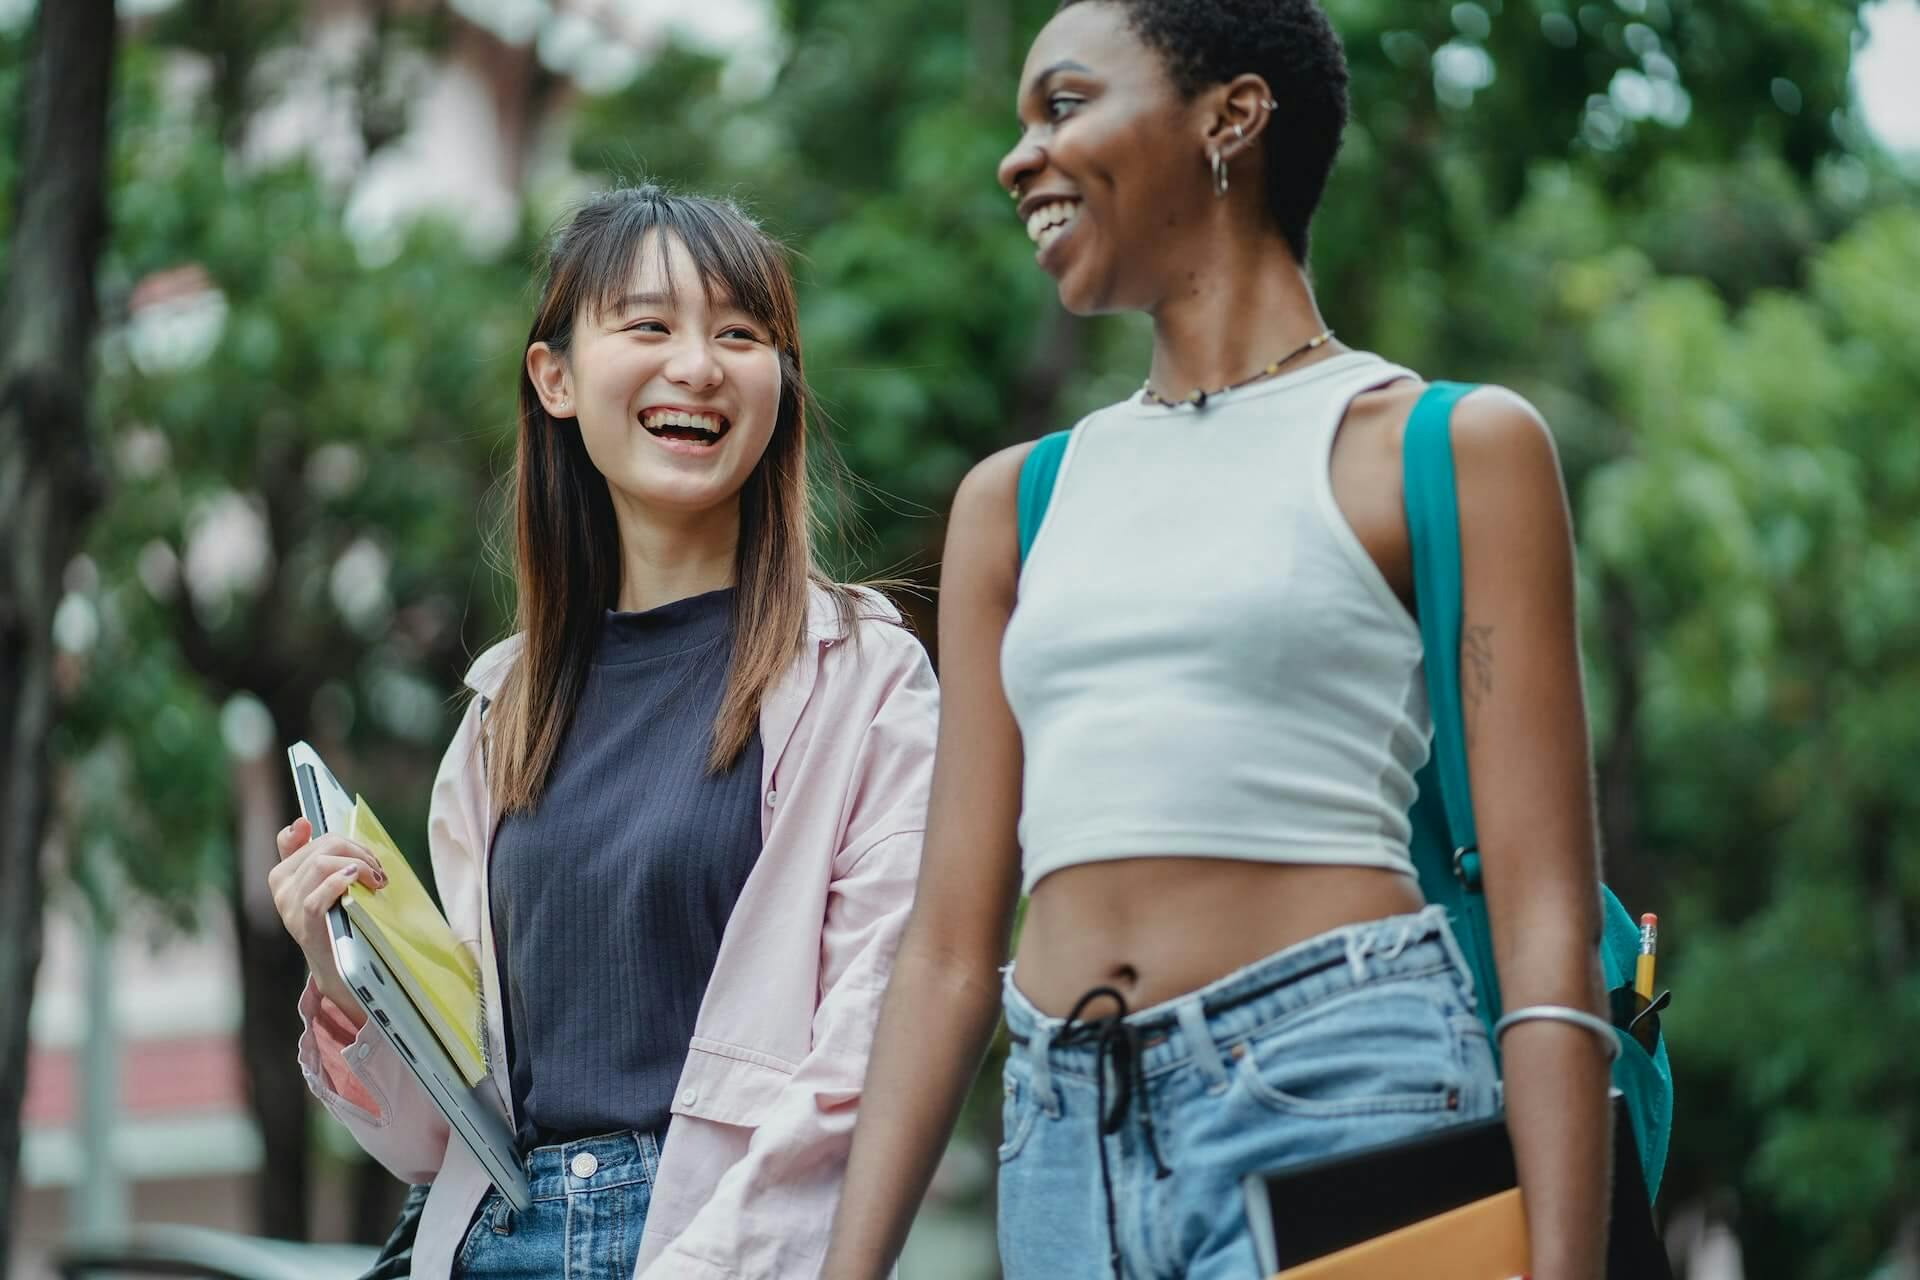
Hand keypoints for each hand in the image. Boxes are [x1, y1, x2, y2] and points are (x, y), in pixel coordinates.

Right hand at [268, 816, 387, 1018]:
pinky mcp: (304, 925)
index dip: (324, 837)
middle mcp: (280, 889)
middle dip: (357, 851)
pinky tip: (360, 882)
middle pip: (321, 849)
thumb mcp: (323, 885)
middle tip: (377, 868)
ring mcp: (289, 908)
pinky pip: (318, 895)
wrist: (337, 966)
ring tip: (377, 879)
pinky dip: (341, 882)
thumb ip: (314, 854)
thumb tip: (300, 821)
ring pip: (322, 865)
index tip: (346, 845)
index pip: (295, 840)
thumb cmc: (335, 918)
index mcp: (281, 875)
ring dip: (359, 865)